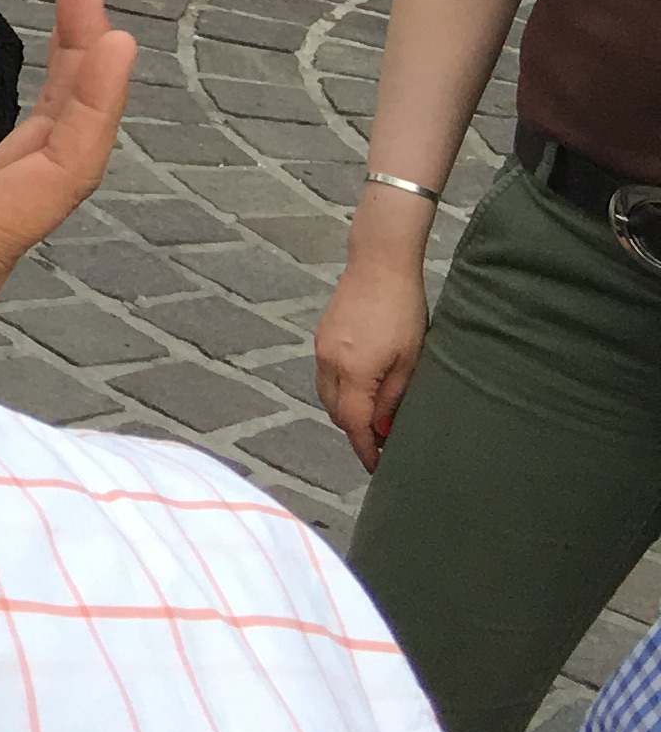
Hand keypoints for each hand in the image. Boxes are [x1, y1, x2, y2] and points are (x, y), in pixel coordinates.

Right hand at [314, 246, 430, 470]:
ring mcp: (321, 348)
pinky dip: (342, 390)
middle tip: (384, 443)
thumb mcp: (410, 360)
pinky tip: (365, 387)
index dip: (366, 450)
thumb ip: (394, 396)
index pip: (354, 424)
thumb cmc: (404, 310)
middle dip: (356, 432)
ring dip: (347, 411)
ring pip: (328, 395)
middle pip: (336, 413)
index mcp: (352, 371)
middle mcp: (328, 362)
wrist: (378, 264)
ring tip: (375, 416)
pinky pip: (326, 376)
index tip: (379, 468)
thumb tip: (384, 425)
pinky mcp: (322, 336)